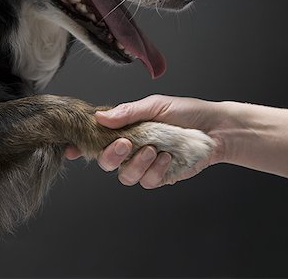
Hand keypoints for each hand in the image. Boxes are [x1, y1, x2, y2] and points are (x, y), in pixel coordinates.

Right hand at [94, 95, 224, 188]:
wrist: (216, 128)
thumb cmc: (186, 112)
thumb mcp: (155, 106)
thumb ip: (127, 112)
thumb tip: (99, 117)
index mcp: (126, 129)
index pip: (98, 138)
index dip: (81, 145)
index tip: (72, 147)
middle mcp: (132, 149)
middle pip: (105, 162)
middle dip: (110, 155)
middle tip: (125, 143)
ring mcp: (145, 164)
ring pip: (125, 176)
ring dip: (136, 163)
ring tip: (153, 149)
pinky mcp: (160, 176)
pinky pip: (148, 181)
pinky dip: (155, 170)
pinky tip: (166, 157)